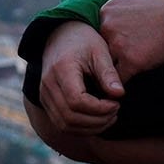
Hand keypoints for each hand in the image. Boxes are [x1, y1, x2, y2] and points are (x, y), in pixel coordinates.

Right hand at [30, 20, 124, 140]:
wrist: (60, 35)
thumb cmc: (83, 42)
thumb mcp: (99, 51)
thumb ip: (108, 73)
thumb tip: (119, 94)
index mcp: (61, 69)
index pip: (76, 101)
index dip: (99, 108)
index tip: (116, 103)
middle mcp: (48, 85)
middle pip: (70, 117)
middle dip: (97, 121)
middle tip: (116, 111)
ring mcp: (44, 95)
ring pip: (65, 125)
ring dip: (90, 128)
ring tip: (109, 117)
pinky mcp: (46, 102)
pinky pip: (62, 124)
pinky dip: (81, 128)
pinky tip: (98, 120)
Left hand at [98, 0, 163, 82]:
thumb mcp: (137, 2)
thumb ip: (122, 16)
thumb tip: (120, 31)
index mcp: (108, 10)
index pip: (100, 32)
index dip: (111, 42)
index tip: (121, 46)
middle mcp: (108, 26)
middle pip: (102, 48)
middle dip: (112, 56)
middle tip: (122, 62)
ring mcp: (118, 44)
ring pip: (108, 65)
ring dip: (115, 71)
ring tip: (120, 77)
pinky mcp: (131, 61)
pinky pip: (120, 78)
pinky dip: (122, 84)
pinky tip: (127, 84)